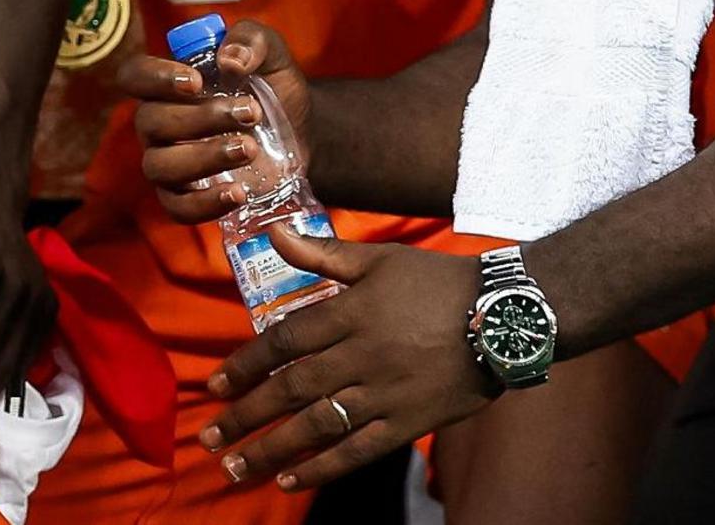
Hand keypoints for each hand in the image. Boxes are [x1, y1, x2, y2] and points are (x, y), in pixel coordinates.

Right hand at [111, 19, 311, 225]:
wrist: (304, 132)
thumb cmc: (273, 87)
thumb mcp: (271, 53)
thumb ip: (252, 40)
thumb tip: (229, 60)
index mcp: (168, 84)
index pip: (134, 76)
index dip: (155, 77)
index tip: (196, 81)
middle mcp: (159, 123)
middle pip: (151, 121)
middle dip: (201, 117)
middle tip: (251, 112)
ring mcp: (169, 162)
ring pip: (160, 165)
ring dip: (204, 157)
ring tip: (250, 148)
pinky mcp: (187, 198)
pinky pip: (178, 208)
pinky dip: (203, 204)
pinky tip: (237, 193)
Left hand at [204, 237, 490, 490]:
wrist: (506, 315)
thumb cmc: (438, 282)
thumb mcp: (378, 259)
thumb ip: (321, 253)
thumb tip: (273, 233)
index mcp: (348, 314)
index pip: (282, 343)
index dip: (244, 366)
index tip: (213, 387)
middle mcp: (360, 357)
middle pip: (291, 389)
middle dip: (245, 414)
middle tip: (208, 437)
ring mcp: (385, 393)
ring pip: (318, 425)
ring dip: (272, 448)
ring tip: (235, 466)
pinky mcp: (410, 422)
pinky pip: (359, 450)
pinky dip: (323, 467)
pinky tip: (291, 479)